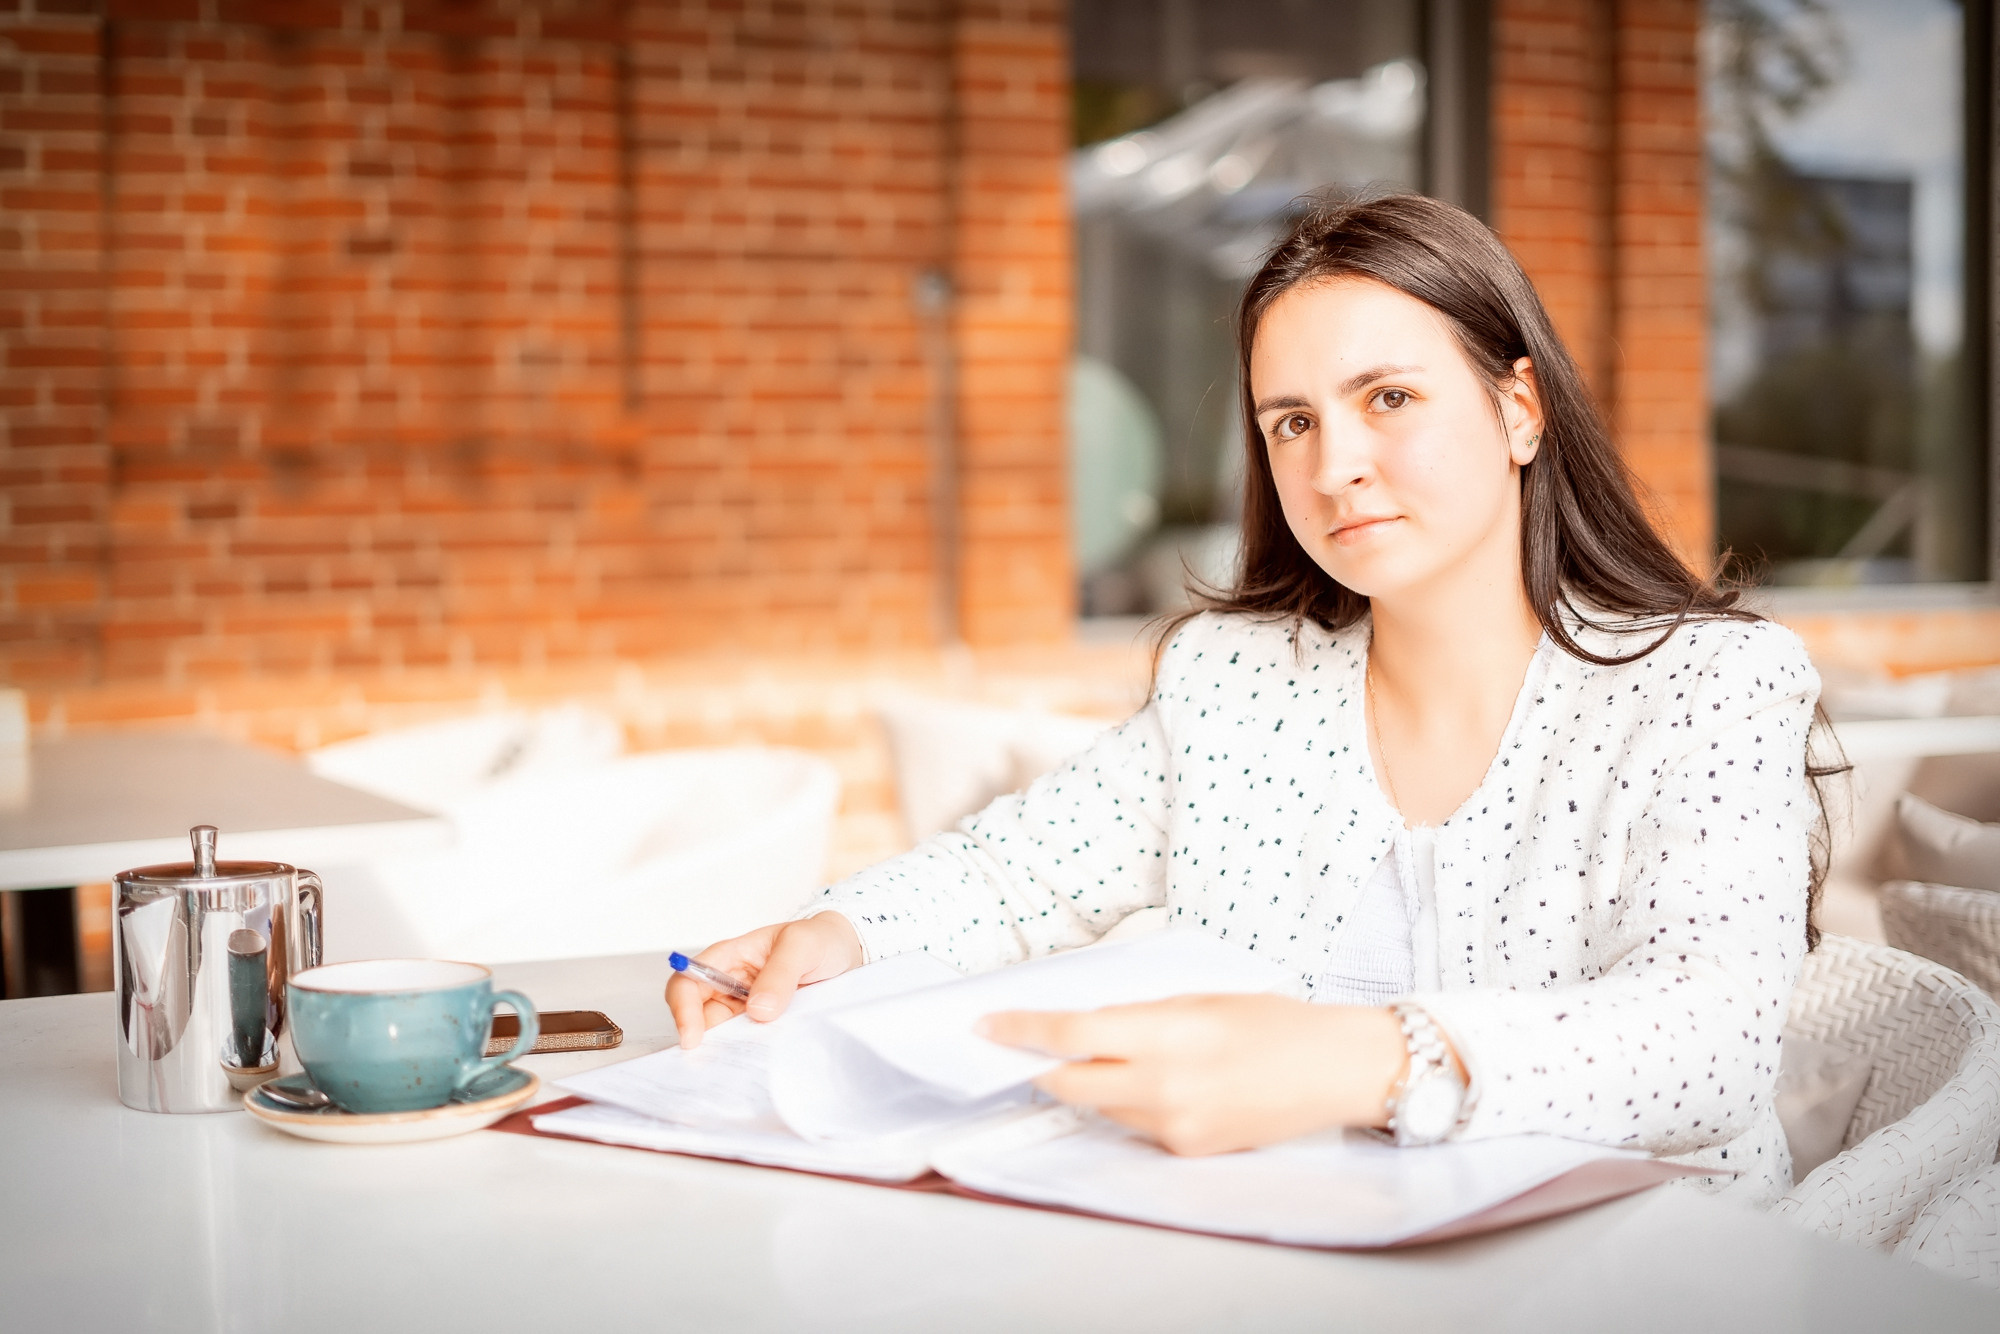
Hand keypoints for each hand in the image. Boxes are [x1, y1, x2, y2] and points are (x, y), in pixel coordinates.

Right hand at [665, 912, 863, 1048]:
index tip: (693, 1038)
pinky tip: (755, 1065)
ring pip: (720, 1035)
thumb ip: (780, 973)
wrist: (847, 954)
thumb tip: (758, 1009)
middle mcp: (729, 984)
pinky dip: (745, 1055)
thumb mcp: (802, 946)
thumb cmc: (819, 940)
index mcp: (729, 957)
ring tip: (736, 1069)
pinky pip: (745, 1044)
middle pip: (697, 1015)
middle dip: (701, 1040)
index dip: (683, 1009)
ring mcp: (744, 1008)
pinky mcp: (762, 1026)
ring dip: (724, 1051)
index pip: (688, 982)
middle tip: (715, 1064)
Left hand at [978, 995, 1408, 1155]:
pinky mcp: (1189, 1150)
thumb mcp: (1201, 998)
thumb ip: (1141, 1014)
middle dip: (1042, 1067)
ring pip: (1104, 1108)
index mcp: (1169, 1033)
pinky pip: (1138, 1126)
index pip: (1074, 1035)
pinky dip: (1133, 1103)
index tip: (988, 1027)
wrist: (1335, 1071)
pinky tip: (1163, 1083)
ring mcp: (1176, 1125)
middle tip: (1020, 1049)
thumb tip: (1086, 1024)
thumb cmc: (1275, 1022)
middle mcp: (1166, 1085)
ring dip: (1094, 1083)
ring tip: (1123, 1056)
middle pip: (1071, 1084)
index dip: (1023, 1032)